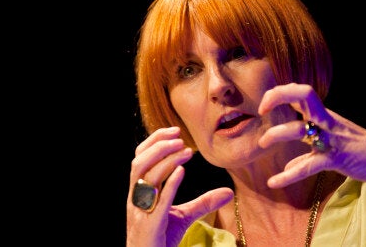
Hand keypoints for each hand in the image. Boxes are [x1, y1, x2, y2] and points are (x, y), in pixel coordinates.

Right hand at [126, 127, 233, 246]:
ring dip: (164, 160)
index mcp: (139, 192)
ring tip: (184, 150)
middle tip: (180, 137)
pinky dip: (169, 184)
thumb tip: (229, 192)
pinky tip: (181, 171)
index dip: (154, 141)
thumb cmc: (161, 239)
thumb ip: (203, 203)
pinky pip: (157, 201)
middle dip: (158, 146)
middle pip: (139, 163)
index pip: (139, 158)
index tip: (175, 131)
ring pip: (144, 178)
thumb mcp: (184, 217)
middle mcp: (136, 199)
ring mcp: (140, 212)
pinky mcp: (150, 226)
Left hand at [257, 83, 365, 204]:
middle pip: (304, 95)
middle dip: (279, 96)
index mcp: (325, 116)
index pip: (302, 93)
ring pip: (300, 129)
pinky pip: (308, 166)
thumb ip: (308, 153)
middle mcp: (327, 122)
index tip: (265, 104)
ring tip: (262, 142)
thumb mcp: (332, 145)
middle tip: (262, 109)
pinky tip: (273, 182)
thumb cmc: (360, 150)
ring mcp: (332, 139)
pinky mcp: (336, 159)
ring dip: (276, 134)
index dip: (281, 93)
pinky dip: (288, 175)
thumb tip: (289, 166)